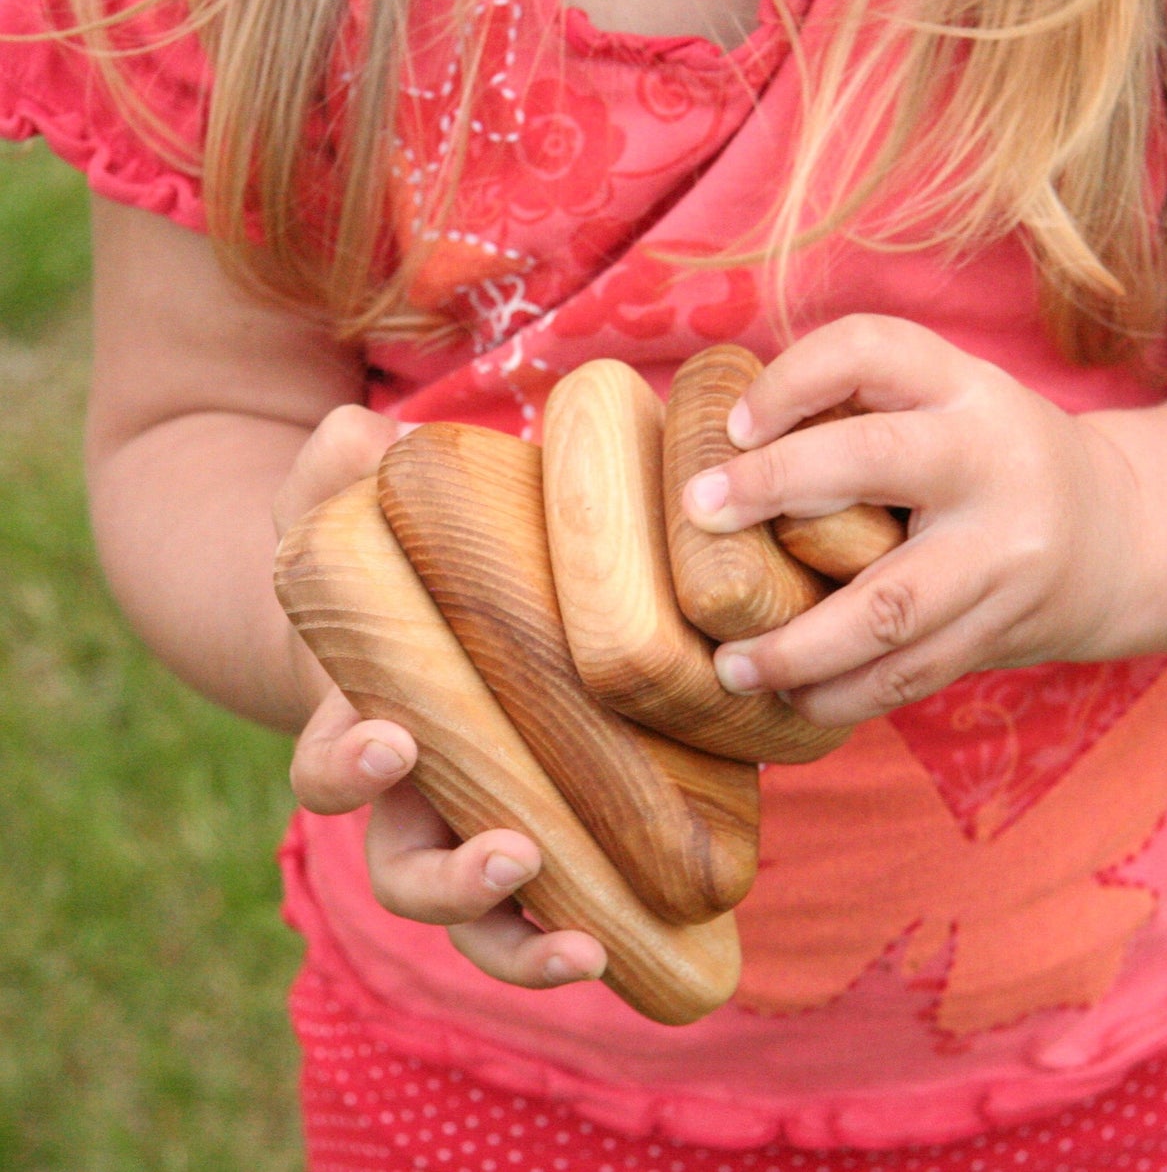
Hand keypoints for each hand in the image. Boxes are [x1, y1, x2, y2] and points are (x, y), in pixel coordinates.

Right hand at [277, 406, 607, 989]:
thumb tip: (358, 434)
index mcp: (365, 726)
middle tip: (513, 850)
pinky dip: (580, 932)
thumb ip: (337, 474)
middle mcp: (418, 801)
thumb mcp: (351, 514)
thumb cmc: (389, 568)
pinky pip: (557, 906)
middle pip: (406, 875)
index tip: (390, 741)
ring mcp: (481, 827)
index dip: (348, 770)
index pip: (329, 768)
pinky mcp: (559, 831)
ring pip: (481, 921)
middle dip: (451, 882)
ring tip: (583, 941)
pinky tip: (627, 936)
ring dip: (520, 940)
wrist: (428, 617)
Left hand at [682, 316, 1142, 726]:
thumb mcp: (947, 403)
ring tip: (730, 666)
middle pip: (874, 461)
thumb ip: (859, 408)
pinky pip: (912, 673)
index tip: (733, 427)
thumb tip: (722, 443)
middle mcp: (989, 460)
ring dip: (797, 644)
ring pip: (889, 605)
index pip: (871, 350)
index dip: (792, 378)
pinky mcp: (1003, 629)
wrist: (1123, 536)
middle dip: (774, 486)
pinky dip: (844, 695)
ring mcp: (1003, 554)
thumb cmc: (992, 460)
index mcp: (964, 389)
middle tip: (698, 517)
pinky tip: (792, 701)